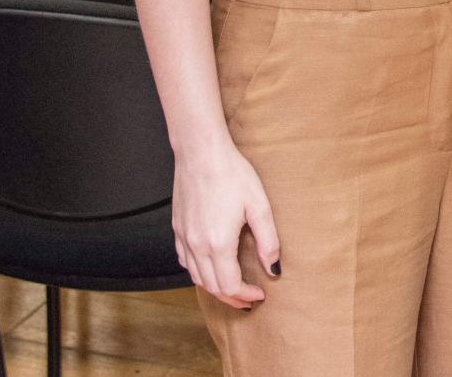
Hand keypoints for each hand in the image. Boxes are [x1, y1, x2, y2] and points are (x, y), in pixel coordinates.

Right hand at [173, 141, 279, 309]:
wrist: (201, 152)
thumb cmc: (232, 174)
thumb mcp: (259, 206)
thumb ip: (268, 241)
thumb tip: (274, 270)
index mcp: (218, 244)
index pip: (230, 286)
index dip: (245, 295)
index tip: (259, 294)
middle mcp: (197, 246)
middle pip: (212, 286)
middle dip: (231, 297)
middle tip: (248, 298)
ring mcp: (184, 237)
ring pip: (196, 277)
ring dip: (214, 287)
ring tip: (232, 287)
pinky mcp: (177, 228)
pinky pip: (185, 261)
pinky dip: (198, 272)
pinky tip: (210, 267)